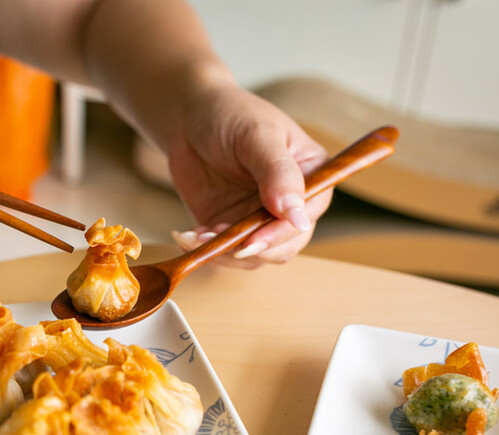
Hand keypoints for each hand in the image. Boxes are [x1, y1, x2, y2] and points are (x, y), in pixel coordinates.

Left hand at [167, 77, 329, 268]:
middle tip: (218, 242)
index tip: (252, 239)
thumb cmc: (229, 114)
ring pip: (253, 255)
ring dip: (224, 253)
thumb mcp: (257, 136)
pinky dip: (207, 250)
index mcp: (311, 176)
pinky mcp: (231, 227)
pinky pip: (225, 251)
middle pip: (283, 246)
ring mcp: (259, 218)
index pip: (306, 216)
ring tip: (195, 235)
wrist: (188, 117)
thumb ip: (278, 173)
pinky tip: (188, 235)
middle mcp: (290, 203)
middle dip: (250, 249)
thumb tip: (297, 216)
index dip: (281, 233)